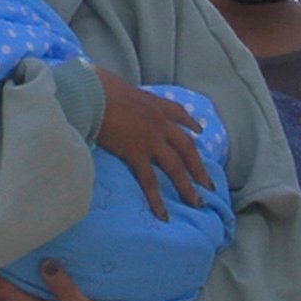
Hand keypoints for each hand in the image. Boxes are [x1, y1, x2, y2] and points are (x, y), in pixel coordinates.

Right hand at [94, 70, 211, 208]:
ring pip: (176, 167)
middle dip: (199, 166)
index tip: (200, 132)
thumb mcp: (116, 85)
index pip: (178, 113)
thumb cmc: (96, 84)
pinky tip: (164, 215)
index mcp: (154, 104)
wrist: (91, 92)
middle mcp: (159, 122)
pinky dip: (157, 200)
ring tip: (197, 204)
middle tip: (209, 183)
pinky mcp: (137, 154)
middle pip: (187, 147)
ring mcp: (151, 139)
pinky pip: (150, 181)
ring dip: (188, 187)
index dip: (191, 124)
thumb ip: (120, 94)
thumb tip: (109, 93)